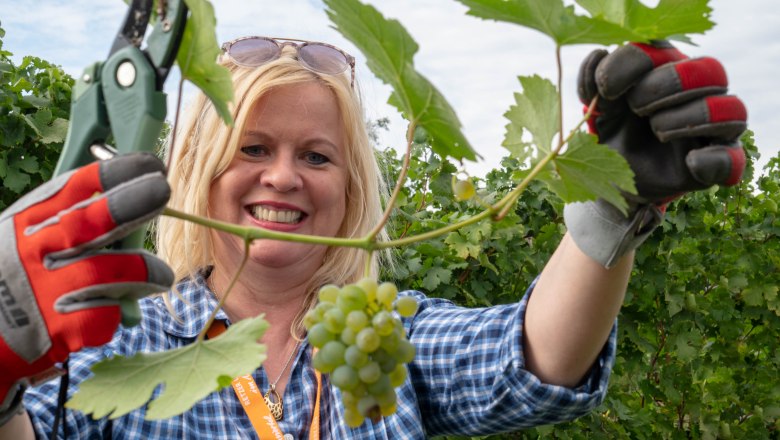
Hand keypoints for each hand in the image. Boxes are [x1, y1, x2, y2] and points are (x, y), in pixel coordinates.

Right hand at [0, 153, 173, 422]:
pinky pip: (103, 315)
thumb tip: (129, 194)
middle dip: (128, 203)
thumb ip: (64, 218)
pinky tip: (116, 311)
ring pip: (106, 272)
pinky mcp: (58, 329)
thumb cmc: (15, 278)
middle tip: (161, 190)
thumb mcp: (24, 238)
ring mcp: (44, 290)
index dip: (113, 173)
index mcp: (28, 223)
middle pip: (86, 222)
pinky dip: (116, 312)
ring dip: (144, 270)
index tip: (149, 165)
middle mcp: (33, 252)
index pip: (72, 188)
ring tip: (161, 276)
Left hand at [565, 41, 747, 266]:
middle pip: (710, 70)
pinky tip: (689, 162)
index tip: (606, 90)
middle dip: (666, 85)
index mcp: (668, 70)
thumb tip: (598, 55)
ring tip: (657, 131)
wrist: (617, 177)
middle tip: (636, 108)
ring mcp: (713, 127)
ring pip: (731, 108)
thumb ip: (593, 85)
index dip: (633, 63)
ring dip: (689, 118)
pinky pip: (732, 158)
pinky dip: (712, 160)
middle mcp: (699, 93)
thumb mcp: (599, 111)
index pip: (663, 49)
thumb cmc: (615, 133)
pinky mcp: (716, 161)